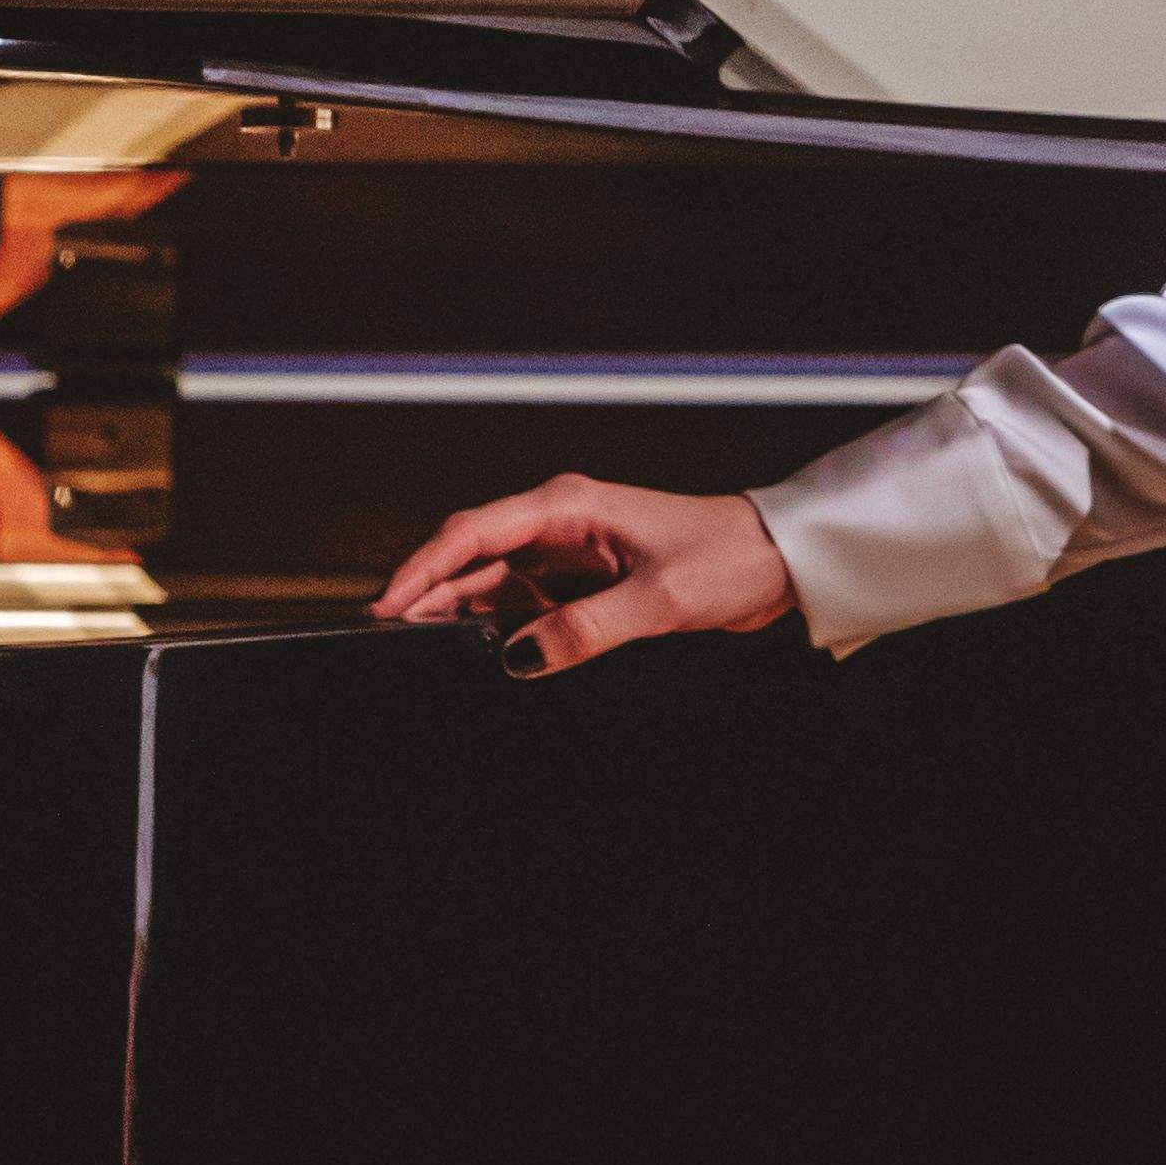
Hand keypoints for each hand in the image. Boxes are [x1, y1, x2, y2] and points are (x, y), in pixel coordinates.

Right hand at [371, 480, 798, 676]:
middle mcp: (562, 519)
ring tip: (427, 643)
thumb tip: (519, 658)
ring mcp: (573, 546)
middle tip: (391, 634)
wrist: (778, 558)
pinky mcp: (587, 573)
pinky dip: (504, 619)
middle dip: (429, 591)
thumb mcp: (655, 603)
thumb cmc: (728, 558)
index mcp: (568, 506)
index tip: (387, 603)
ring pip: (495, 576)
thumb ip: (583, 631)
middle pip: (473, 553)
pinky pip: (527, 595)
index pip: (472, 532)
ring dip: (463, 608)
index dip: (423, 568)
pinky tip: (491, 645)